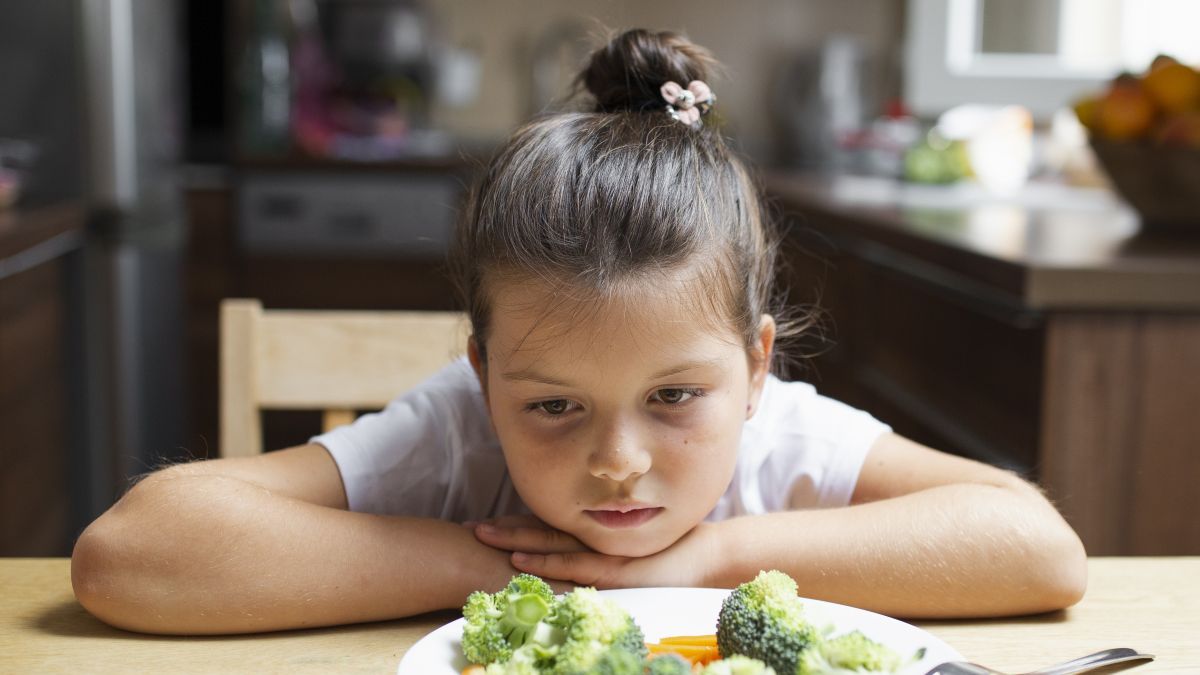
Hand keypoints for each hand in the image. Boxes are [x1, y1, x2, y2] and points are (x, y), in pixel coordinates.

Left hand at [469, 515, 718, 589]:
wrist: (708, 558)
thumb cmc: (671, 555)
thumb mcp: (630, 551)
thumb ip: (602, 550)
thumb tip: (569, 555)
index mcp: (595, 535)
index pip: (547, 528)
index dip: (515, 525)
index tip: (484, 523)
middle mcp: (594, 540)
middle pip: (541, 532)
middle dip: (504, 530)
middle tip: (468, 527)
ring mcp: (603, 553)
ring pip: (551, 545)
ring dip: (515, 541)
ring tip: (483, 537)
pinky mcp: (615, 569)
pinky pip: (573, 567)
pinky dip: (545, 565)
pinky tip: (521, 564)